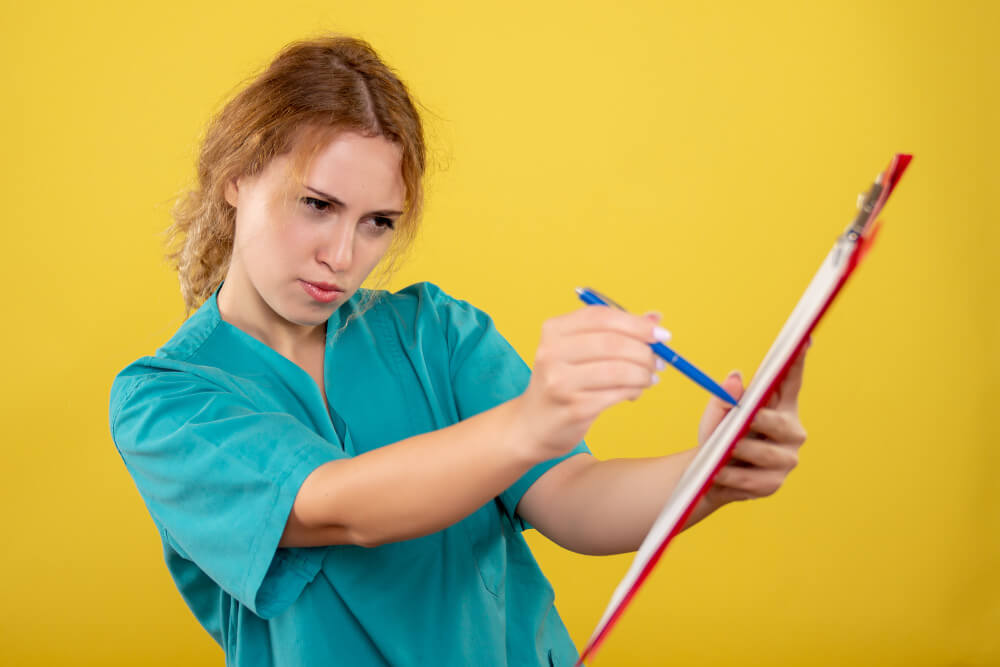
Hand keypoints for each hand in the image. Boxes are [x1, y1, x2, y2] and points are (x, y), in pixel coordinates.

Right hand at [515, 307, 669, 462]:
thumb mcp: (581, 350)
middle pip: (612, 343)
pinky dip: (634, 391)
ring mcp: (561, 382)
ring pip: (619, 370)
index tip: (662, 334)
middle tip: (659, 361)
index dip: (637, 323)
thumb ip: (616, 332)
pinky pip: (617, 394)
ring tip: (649, 378)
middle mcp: (552, 353)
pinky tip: (635, 392)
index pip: (602, 317)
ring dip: (643, 374)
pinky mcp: (574, 407)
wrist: (534, 424)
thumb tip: (656, 318)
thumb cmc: (564, 382)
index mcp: (554, 330)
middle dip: (644, 352)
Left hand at [695, 338, 810, 506]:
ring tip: (725, 451)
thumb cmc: (716, 437)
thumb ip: (724, 398)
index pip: (790, 382)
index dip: (797, 361)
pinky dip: (734, 476)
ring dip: (743, 452)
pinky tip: (720, 474)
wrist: (707, 475)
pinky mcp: (774, 483)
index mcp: (779, 407)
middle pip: (780, 423)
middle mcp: (790, 431)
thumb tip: (735, 378)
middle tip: (744, 422)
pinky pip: (755, 480)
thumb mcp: (716, 415)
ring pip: (767, 454)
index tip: (803, 339)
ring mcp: (786, 459)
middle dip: (761, 422)